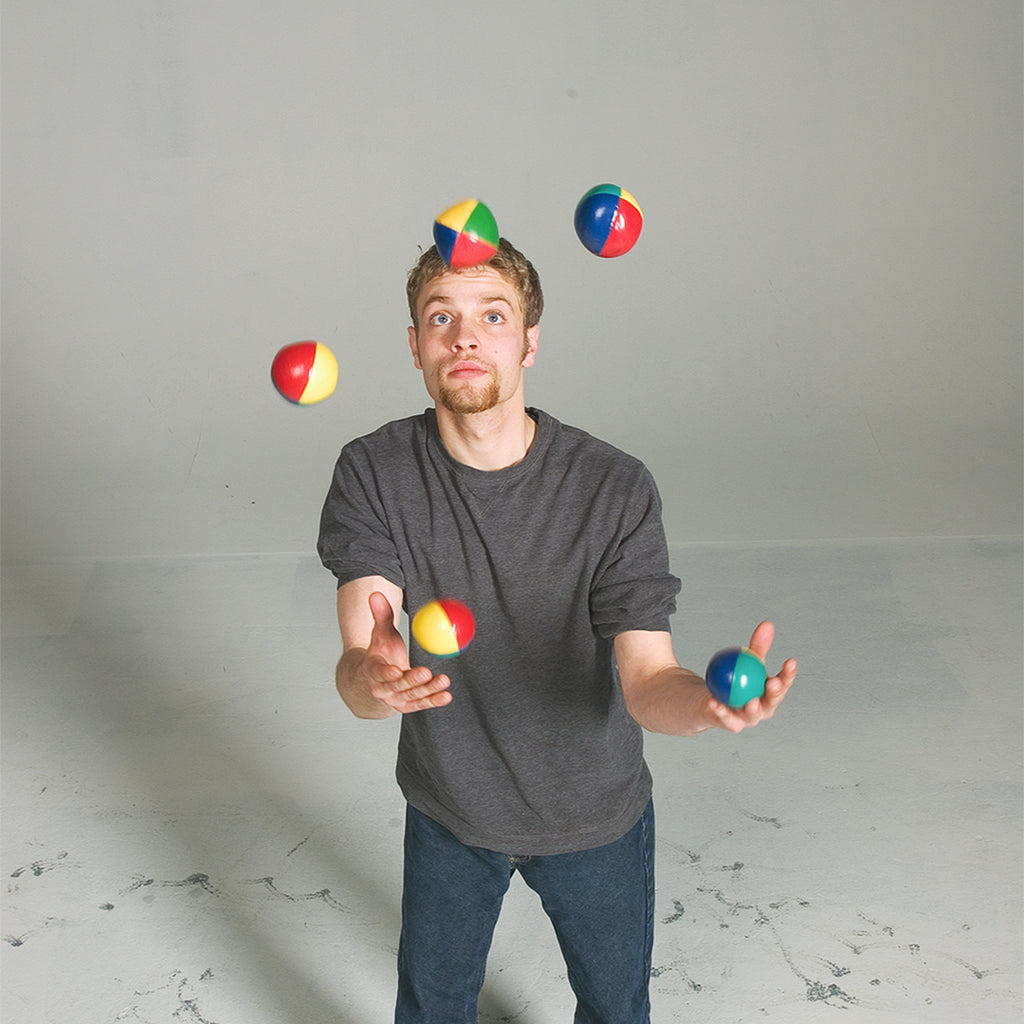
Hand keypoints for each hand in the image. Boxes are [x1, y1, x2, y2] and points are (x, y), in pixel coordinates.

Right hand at [360, 592, 452, 713]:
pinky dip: (434, 700)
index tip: (397, 669)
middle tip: (426, 672)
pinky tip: (446, 695)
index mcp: (372, 671)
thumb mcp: (380, 634)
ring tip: (444, 680)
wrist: (373, 680)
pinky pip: (421, 704)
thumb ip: (380, 616)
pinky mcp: (405, 706)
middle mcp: (382, 689)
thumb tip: (375, 594)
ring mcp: (394, 700)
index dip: (387, 673)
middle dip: (411, 681)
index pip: (378, 672)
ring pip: (412, 696)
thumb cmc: (380, 652)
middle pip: (397, 686)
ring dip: (428, 690)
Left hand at [704, 621, 796, 733]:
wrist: (707, 698)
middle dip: (775, 695)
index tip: (790, 662)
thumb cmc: (733, 679)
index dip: (788, 675)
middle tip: (773, 684)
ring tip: (751, 702)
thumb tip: (768, 624)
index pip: (782, 684)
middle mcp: (762, 709)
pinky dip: (720, 710)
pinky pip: (725, 718)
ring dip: (752, 709)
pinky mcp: (729, 724)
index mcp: (769, 693)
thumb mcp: (745, 660)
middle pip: (771, 703)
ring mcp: (746, 719)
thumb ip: (757, 646)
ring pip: (751, 715)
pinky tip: (714, 702)